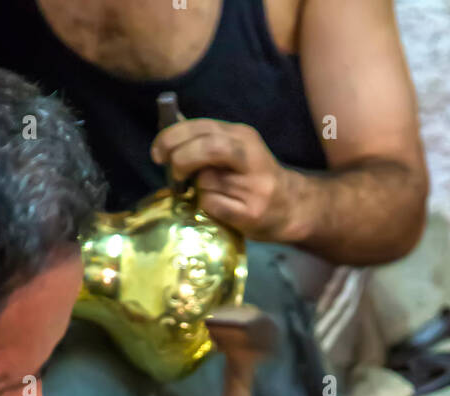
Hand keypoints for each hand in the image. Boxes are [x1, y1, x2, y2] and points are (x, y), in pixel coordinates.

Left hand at [151, 118, 299, 241]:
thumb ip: (206, 142)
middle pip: (207, 148)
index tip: (157, 152)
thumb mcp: (234, 152)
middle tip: (175, 173)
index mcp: (242, 136)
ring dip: (198, 190)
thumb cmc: (252, 179)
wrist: (292, 208)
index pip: (202, 128)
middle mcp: (250, 157)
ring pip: (206, 182)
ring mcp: (253, 186)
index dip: (173, 137)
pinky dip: (207, 207)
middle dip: (181, 159)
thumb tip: (168, 135)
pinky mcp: (251, 212)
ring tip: (213, 194)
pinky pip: (212, 206)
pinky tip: (220, 208)